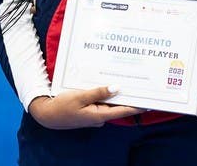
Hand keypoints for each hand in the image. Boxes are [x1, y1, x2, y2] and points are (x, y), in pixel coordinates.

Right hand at [28, 86, 144, 128]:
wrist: (45, 114)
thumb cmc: (62, 106)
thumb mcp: (80, 96)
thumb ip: (99, 92)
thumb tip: (118, 88)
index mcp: (99, 115)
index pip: (124, 111)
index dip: (138, 105)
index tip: (151, 101)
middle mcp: (100, 116)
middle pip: (119, 106)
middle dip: (131, 96)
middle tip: (144, 85)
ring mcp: (95, 114)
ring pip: (111, 103)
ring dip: (119, 93)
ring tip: (132, 81)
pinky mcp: (90, 110)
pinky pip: (103, 101)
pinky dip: (108, 94)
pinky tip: (112, 83)